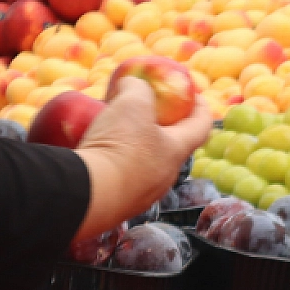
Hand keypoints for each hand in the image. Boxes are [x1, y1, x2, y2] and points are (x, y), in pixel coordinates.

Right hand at [73, 77, 213, 238]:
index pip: (201, 126)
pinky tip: (98, 150)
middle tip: (145, 109)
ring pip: (145, 162)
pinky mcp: (120, 204)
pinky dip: (115, 160)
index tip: (192, 94)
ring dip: (135, 144)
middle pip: (171, 146)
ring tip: (115, 128)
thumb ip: (137, 87)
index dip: (200, 107)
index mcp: (176, 152)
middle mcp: (165, 176)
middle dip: (161, 125)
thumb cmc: (119, 145)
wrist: (88, 195)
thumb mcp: (132, 102)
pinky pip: (122, 176)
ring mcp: (143, 194)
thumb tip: (132, 85)